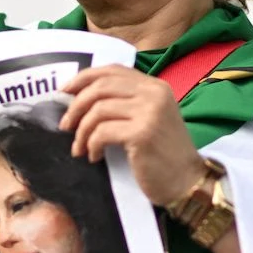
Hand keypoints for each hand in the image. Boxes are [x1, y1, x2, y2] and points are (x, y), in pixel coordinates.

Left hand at [60, 66, 207, 207]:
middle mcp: (153, 93)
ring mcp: (149, 112)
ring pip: (98, 110)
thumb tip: (82, 98)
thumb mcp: (149, 119)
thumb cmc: (164, 154)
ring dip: (82, 131)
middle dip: (76, 105)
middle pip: (101, 87)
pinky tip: (94, 157)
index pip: (112, 70)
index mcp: (155, 86)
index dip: (84, 78)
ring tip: (79, 148)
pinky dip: (92, 145)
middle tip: (65, 125)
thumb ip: (126, 103)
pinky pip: (102, 132)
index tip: (65, 91)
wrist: (187, 181)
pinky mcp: (142, 133)